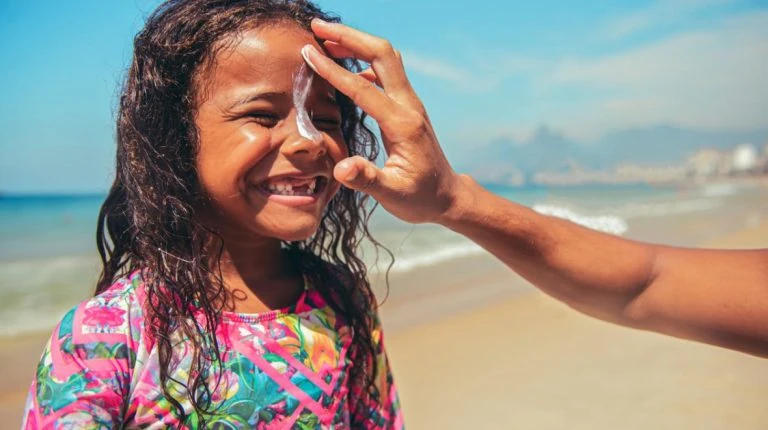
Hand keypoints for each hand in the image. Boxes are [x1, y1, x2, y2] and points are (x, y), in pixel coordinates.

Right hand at [301, 19, 463, 224]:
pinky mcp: (406, 107)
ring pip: (386, 58)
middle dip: (350, 36)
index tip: (308, 54)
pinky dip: (363, 60)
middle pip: (383, 54)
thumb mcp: (392, 195)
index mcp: (402, 124)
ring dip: (357, 43)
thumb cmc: (420, 198)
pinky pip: (386, 72)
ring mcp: (410, 103)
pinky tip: (345, 67)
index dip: (333, 70)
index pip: (363, 87)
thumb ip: (366, 179)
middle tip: (317, 26)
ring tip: (324, 39)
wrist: (447, 197)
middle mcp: (409, 106)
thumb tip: (341, 168)